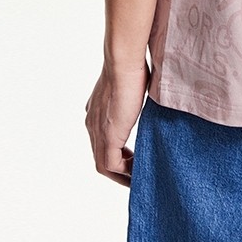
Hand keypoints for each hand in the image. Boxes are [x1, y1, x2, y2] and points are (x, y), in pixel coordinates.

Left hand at [84, 56, 149, 185]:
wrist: (123, 62)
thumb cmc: (132, 66)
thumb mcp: (132, 87)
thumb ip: (133, 99)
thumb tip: (149, 96)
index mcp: (96, 112)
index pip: (103, 140)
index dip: (118, 151)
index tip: (134, 156)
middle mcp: (92, 125)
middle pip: (101, 156)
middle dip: (119, 168)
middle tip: (137, 173)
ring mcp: (98, 132)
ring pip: (104, 165)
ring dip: (120, 174)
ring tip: (138, 178)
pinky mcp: (107, 138)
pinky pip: (111, 166)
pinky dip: (123, 173)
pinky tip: (138, 173)